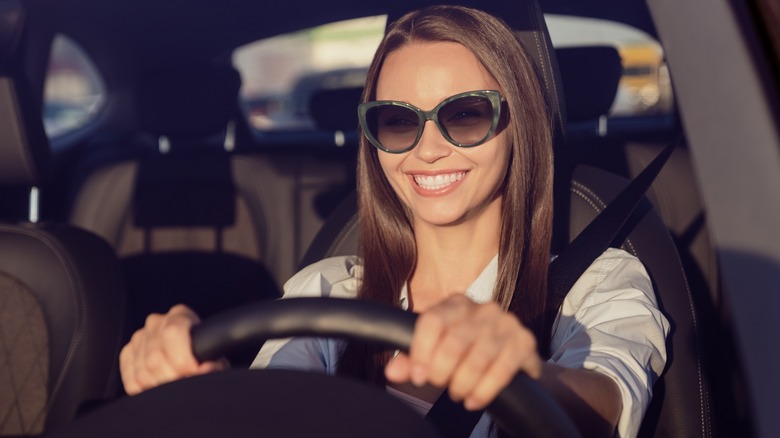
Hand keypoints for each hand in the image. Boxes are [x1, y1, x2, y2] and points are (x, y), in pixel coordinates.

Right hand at [119, 304, 226, 394]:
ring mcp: (139, 338)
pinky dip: (146, 391)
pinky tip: (161, 388)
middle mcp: (156, 323)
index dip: (182, 358)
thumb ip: (214, 364)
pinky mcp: (127, 354)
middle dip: (172, 378)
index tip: (193, 372)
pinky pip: (131, 380)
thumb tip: (205, 370)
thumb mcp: (214, 356)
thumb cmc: (204, 355)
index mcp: (179, 315)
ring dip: (159, 387)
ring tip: (175, 389)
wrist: (192, 354)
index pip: (172, 333)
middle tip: (185, 386)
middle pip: (155, 357)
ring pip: (142, 371)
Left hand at [384, 294, 541, 409]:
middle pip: (454, 342)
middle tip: (439, 385)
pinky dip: (485, 390)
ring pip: (478, 358)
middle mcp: (482, 308)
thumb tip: (392, 371)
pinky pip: (503, 369)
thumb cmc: (464, 352)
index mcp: (455, 304)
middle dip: (442, 372)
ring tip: (457, 395)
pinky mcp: (524, 341)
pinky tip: (474, 400)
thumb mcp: (436, 352)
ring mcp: (506, 323)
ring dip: (463, 383)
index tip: (417, 376)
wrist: (510, 357)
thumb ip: (412, 360)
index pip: (432, 321)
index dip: (421, 351)